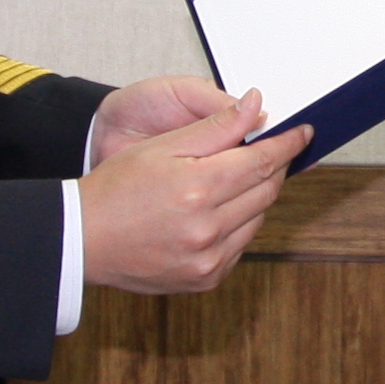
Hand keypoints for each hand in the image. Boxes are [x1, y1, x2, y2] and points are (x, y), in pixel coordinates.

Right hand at [79, 87, 308, 294]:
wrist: (82, 238)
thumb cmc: (116, 187)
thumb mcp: (163, 146)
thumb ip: (216, 127)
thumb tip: (256, 105)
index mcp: (198, 188)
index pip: (264, 161)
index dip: (287, 144)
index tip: (302, 132)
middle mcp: (208, 228)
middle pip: (266, 190)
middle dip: (274, 167)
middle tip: (271, 151)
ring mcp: (208, 259)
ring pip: (257, 218)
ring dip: (255, 196)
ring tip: (233, 181)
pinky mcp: (205, 278)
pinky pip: (240, 245)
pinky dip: (239, 225)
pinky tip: (218, 213)